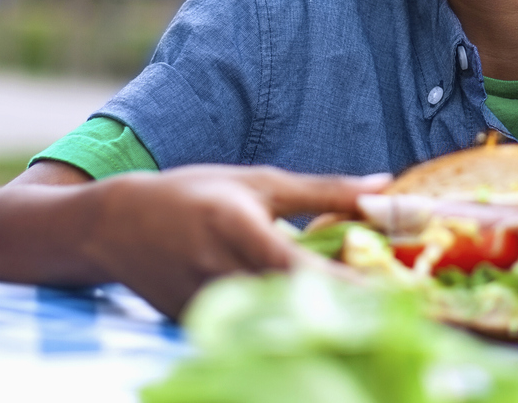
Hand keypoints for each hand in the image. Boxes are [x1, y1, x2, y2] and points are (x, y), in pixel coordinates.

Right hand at [86, 165, 387, 317]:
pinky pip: (250, 336)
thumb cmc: (194, 193)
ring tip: (372, 330)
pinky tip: (318, 333)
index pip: (305, 271)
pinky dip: (285, 335)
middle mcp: (223, 274)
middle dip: (347, 316)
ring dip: (319, 329)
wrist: (115, 226)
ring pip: (274, 329)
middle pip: (296, 308)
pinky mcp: (198, 329)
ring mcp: (208, 308)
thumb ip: (323, 191)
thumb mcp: (258, 181)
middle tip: (402, 321)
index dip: (351, 289)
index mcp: (240, 232)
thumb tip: (384, 185)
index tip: (399, 297)